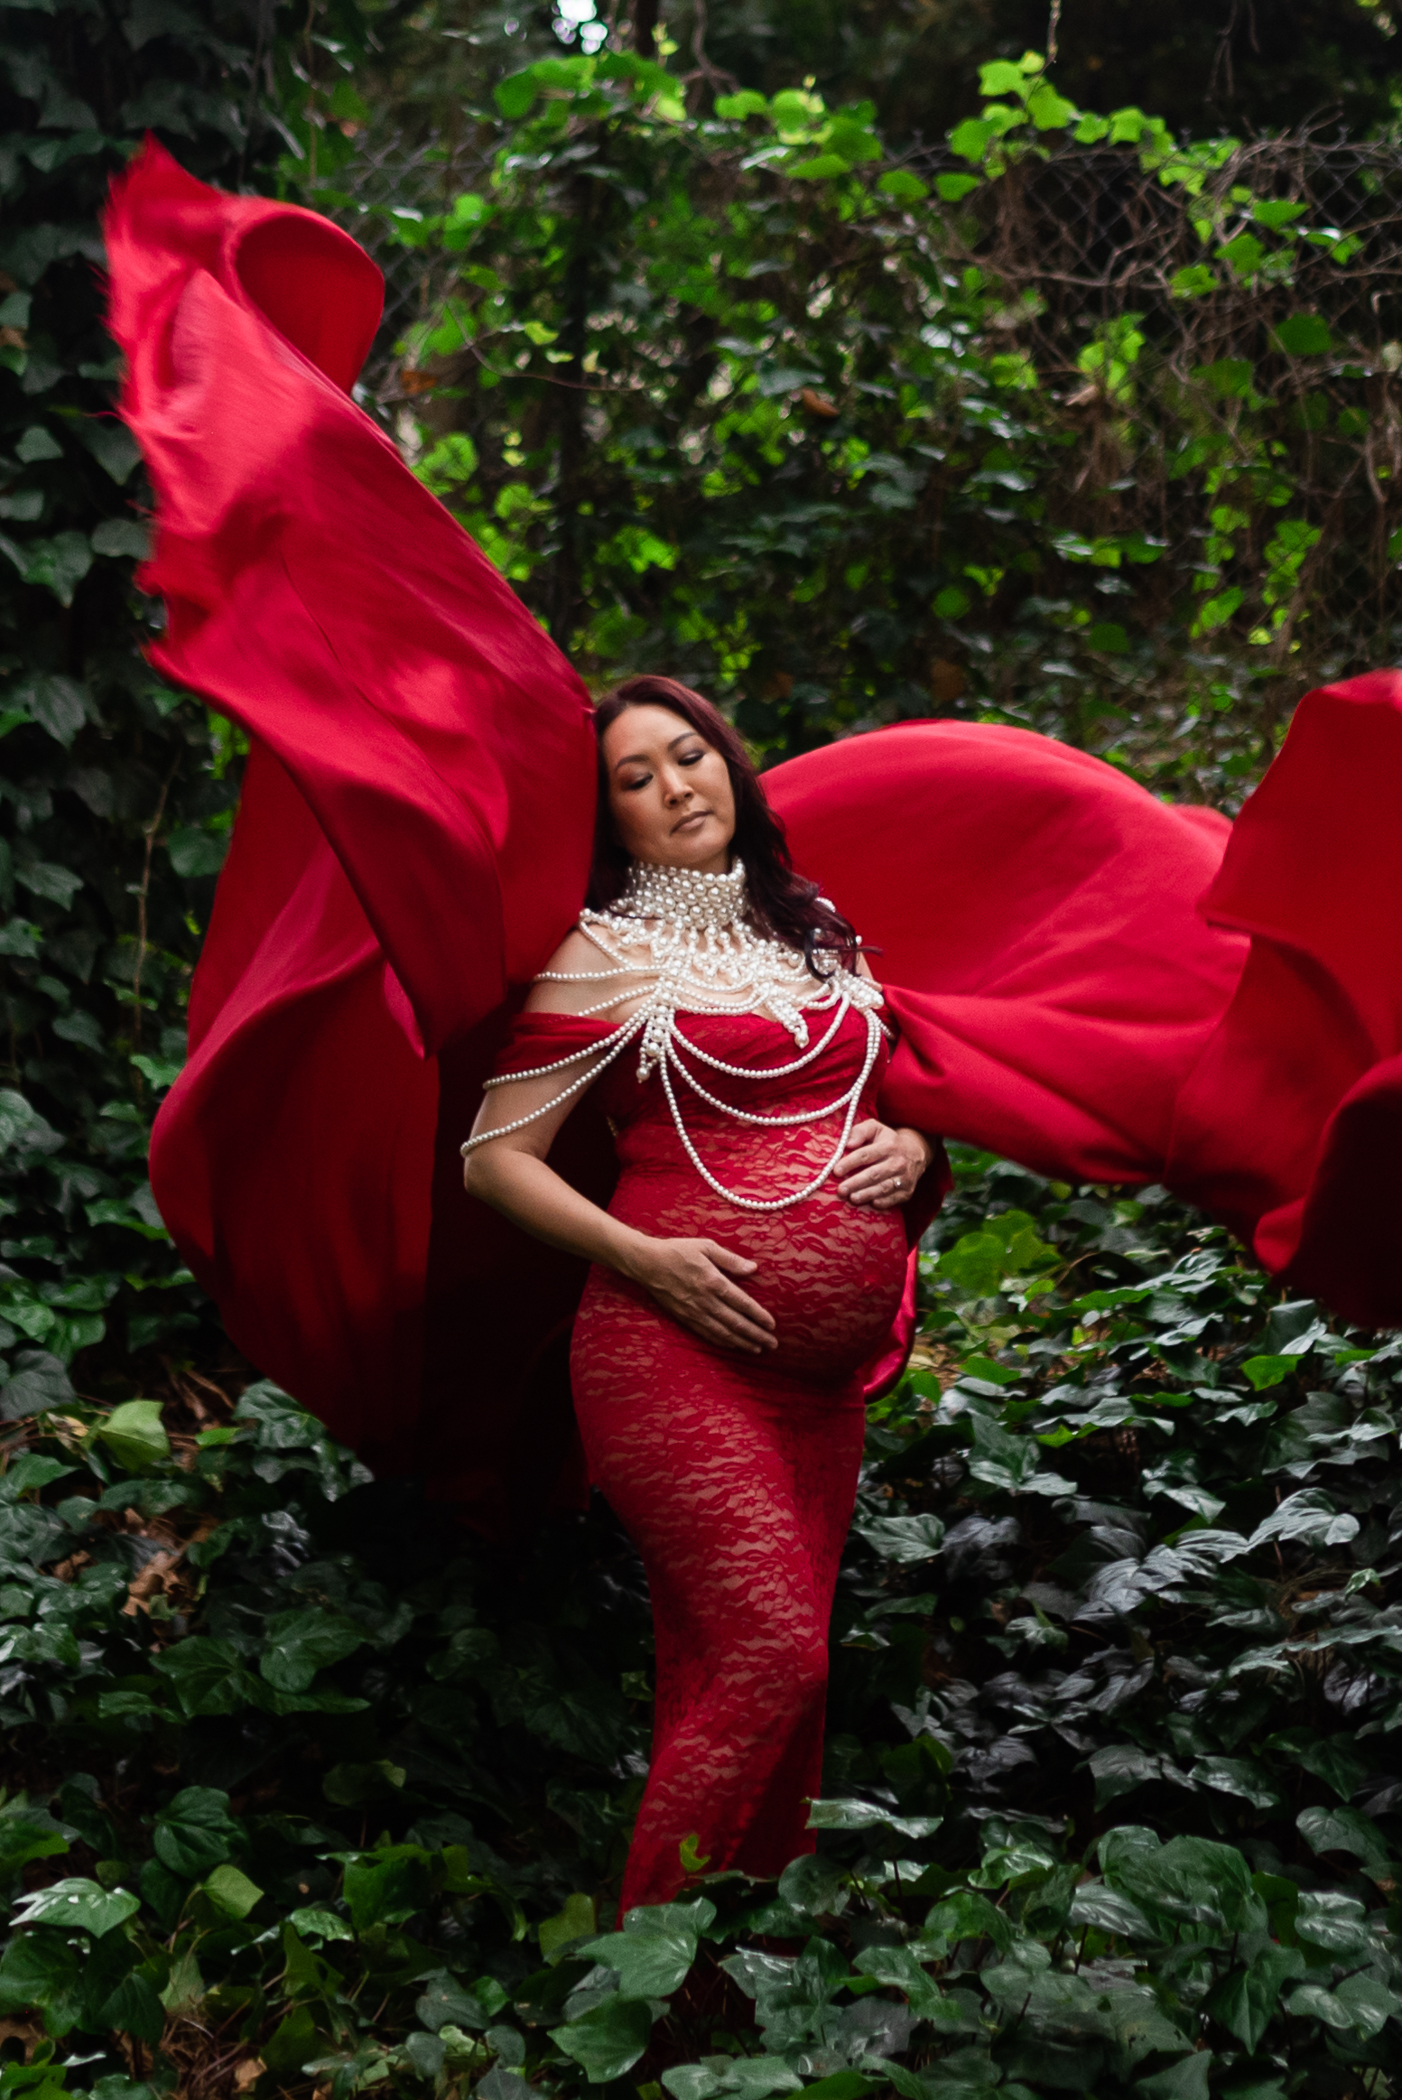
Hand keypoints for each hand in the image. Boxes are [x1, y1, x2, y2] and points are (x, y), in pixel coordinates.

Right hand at [625, 1236, 777, 1354]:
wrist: (647, 1263)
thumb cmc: (678, 1251)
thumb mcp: (706, 1246)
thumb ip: (730, 1259)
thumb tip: (753, 1268)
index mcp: (713, 1281)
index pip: (742, 1303)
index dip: (758, 1316)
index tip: (772, 1325)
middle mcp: (705, 1300)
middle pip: (735, 1322)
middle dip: (756, 1335)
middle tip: (772, 1344)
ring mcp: (693, 1312)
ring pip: (722, 1332)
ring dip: (741, 1343)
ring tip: (757, 1349)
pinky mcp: (684, 1318)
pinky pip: (706, 1334)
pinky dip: (722, 1342)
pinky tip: (733, 1346)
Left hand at [835, 1120, 931, 1208]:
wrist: (916, 1153)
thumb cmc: (888, 1141)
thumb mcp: (875, 1129)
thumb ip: (860, 1132)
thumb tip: (847, 1144)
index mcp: (888, 1145)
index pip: (865, 1155)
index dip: (850, 1163)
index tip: (836, 1170)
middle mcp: (898, 1162)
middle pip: (874, 1174)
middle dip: (856, 1182)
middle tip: (841, 1190)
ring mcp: (904, 1178)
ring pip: (883, 1188)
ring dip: (866, 1194)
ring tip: (852, 1198)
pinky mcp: (907, 1191)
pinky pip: (893, 1198)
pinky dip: (883, 1202)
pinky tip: (871, 1203)